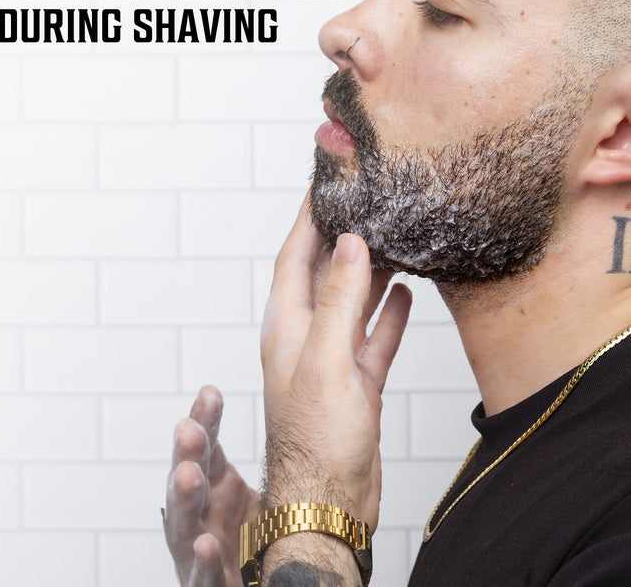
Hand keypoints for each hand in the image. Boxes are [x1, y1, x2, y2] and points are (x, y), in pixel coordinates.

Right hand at [165, 385, 260, 586]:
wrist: (269, 583)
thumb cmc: (264, 538)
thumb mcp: (267, 491)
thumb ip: (280, 456)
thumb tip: (308, 403)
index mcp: (217, 486)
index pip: (206, 447)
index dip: (205, 420)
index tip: (210, 392)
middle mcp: (203, 513)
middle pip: (189, 478)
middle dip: (187, 453)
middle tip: (190, 430)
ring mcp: (200, 550)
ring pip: (184, 524)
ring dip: (184, 499)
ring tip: (188, 475)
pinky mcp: (210, 585)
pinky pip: (203, 576)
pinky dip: (203, 562)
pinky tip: (205, 545)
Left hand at [260, 195, 410, 529]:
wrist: (328, 503)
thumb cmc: (316, 441)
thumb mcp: (326, 361)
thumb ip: (337, 302)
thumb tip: (350, 244)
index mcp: (286, 326)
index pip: (293, 257)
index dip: (307, 219)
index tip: (322, 185)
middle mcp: (305, 337)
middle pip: (322, 274)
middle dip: (340, 238)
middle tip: (363, 204)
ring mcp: (331, 359)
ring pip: (350, 303)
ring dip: (368, 272)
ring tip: (389, 238)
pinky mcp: (355, 383)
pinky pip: (371, 337)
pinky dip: (386, 314)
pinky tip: (403, 294)